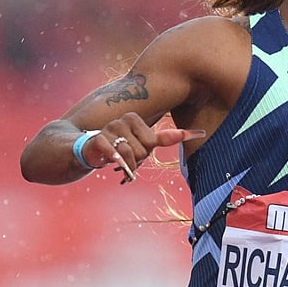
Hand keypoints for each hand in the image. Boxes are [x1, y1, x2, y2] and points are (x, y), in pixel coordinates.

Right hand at [83, 113, 204, 182]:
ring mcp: (110, 129)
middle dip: (137, 161)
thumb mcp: (143, 142)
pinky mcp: (99, 140)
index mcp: (135, 119)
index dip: (149, 150)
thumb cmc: (120, 147)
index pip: (154, 140)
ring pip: (131, 156)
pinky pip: (115, 155)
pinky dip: (117, 162)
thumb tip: (200, 132)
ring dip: (127, 167)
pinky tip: (113, 163)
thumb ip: (166, 138)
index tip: (189, 136)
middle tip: (126, 159)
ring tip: (119, 162)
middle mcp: (123, 121)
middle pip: (144, 151)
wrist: (88, 151)